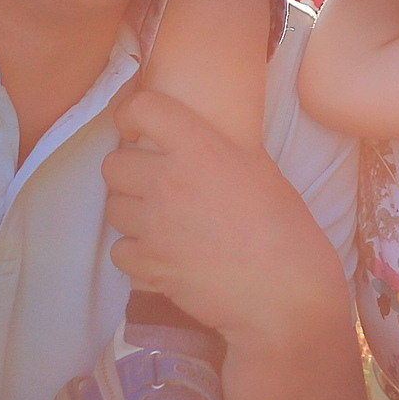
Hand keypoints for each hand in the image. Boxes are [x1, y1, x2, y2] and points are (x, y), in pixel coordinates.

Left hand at [102, 89, 345, 346]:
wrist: (285, 291)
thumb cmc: (285, 228)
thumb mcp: (260, 168)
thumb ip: (221, 148)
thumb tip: (200, 139)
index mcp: (201, 147)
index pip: (142, 108)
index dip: (131, 114)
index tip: (133, 128)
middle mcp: (170, 180)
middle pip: (113, 164)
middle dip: (129, 174)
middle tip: (151, 185)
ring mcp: (155, 224)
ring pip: (113, 208)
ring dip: (131, 214)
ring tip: (159, 224)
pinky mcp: (149, 265)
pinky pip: (120, 250)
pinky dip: (136, 254)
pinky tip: (162, 256)